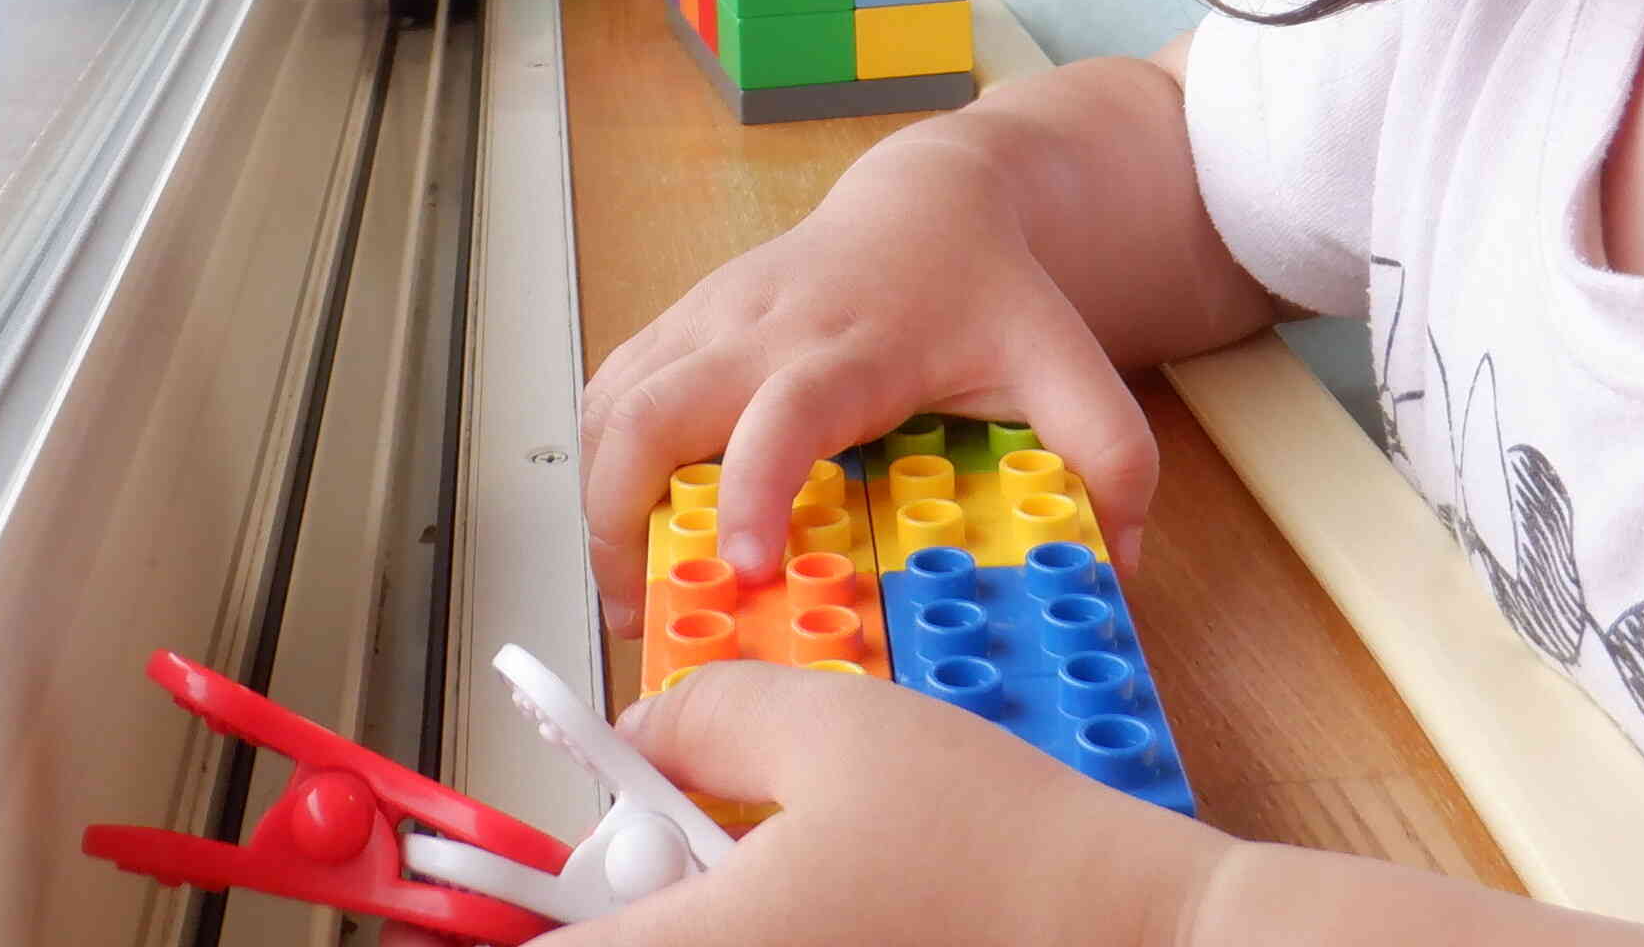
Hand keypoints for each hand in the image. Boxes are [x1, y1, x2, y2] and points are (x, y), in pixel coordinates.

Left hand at [518, 665, 1237, 946]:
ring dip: (686, 928)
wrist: (1139, 939)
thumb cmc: (995, 843)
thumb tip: (638, 741)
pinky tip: (832, 913)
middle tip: (677, 845)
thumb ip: (702, 719)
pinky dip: (755, 942)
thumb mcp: (835, 726)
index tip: (519, 867)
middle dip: (616, 912)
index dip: (504, 915)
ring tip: (773, 876)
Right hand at [580, 134, 1155, 634]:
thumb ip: (1113, 457)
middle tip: (645, 612)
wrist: (931, 198)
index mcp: (853, 348)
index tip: (740, 568)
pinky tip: (632, 519)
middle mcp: (764, 328)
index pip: (782, 413)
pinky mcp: (684, 317)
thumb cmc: (991, 294)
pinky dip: (602, 459)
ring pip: (611, 401)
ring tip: (632, 586)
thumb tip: (1121, 565)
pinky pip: (611, 387)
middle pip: (648, 410)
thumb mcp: (1069, 365)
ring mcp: (712, 317)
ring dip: (601, 498)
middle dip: (620, 517)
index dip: (749, 488)